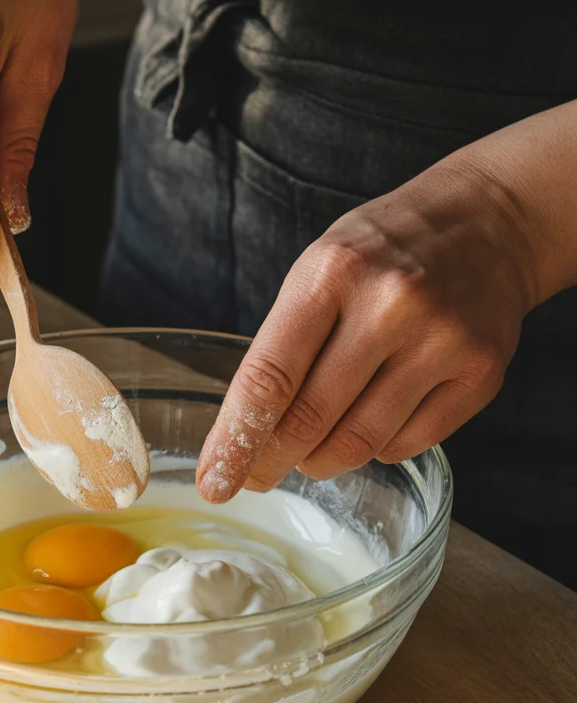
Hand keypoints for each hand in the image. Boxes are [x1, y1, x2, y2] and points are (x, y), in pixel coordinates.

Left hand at [197, 147, 546, 500]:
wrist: (487, 221)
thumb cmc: (383, 250)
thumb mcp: (319, 269)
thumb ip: (286, 344)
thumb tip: (247, 435)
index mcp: (333, 272)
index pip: (270, 377)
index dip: (235, 440)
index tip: (215, 482)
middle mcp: (391, 306)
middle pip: (311, 420)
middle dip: (270, 461)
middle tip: (254, 477)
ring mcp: (442, 341)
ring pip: (360, 443)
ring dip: (322, 461)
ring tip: (311, 451)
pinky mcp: (481, 374)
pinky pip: (407, 444)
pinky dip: (376, 448)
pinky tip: (370, 423)